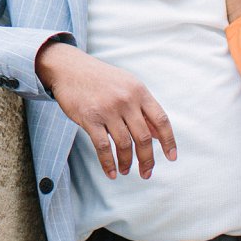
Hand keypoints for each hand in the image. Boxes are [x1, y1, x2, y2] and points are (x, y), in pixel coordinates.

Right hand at [35, 40, 178, 179]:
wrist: (69, 67)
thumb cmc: (100, 78)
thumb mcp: (127, 85)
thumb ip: (144, 108)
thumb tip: (159, 135)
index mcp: (139, 91)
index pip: (161, 120)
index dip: (169, 141)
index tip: (171, 157)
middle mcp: (126, 99)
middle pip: (144, 137)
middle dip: (147, 160)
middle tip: (146, 173)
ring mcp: (107, 109)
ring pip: (124, 144)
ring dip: (127, 163)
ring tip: (125, 170)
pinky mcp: (89, 118)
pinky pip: (103, 147)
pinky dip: (108, 163)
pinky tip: (112, 172)